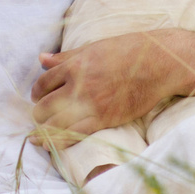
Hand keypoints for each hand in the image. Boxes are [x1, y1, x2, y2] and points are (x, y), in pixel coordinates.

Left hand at [32, 32, 188, 134]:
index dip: (37, 93)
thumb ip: (66, 57)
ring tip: (40, 134)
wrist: (157, 63)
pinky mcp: (104, 119)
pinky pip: (75, 134)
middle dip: (39, 114)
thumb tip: (41, 59)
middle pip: (45, 106)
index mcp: (74, 66)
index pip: (43, 83)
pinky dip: (59, 141)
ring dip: (44, 130)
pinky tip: (50, 145)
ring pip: (56, 123)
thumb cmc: (127, 51)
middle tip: (40, 117)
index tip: (39, 98)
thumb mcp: (92, 48)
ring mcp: (91, 104)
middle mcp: (79, 86)